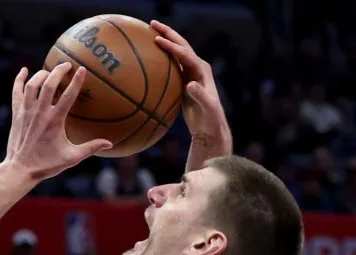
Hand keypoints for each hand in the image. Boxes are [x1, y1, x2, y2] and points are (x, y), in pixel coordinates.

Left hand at [5, 63, 111, 180]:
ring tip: (50, 72)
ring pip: (32, 85)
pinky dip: (19, 80)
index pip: (68, 95)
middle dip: (58, 71)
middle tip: (67, 65)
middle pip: (48, 84)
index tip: (83, 69)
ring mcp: (26, 112)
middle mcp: (40, 113)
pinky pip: (16, 92)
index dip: (76, 81)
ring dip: (41, 74)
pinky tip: (24, 71)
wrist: (20, 169)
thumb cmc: (46, 164)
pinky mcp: (16, 114)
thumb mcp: (71, 158)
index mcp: (55, 121)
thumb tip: (110, 143)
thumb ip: (90, 148)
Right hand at [151, 20, 229, 144]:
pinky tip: (149, 55)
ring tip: (149, 32)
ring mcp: (190, 73)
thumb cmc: (210, 118)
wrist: (210, 126)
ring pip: (176, 52)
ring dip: (164, 40)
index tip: (157, 40)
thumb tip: (189, 85)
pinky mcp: (183, 80)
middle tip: (152, 23)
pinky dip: (161, 56)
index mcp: (202, 70)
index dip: (172, 47)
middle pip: (181, 45)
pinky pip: (171, 64)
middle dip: (168, 33)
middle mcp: (197, 67)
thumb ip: (200, 96)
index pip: (185, 54)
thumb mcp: (207, 108)